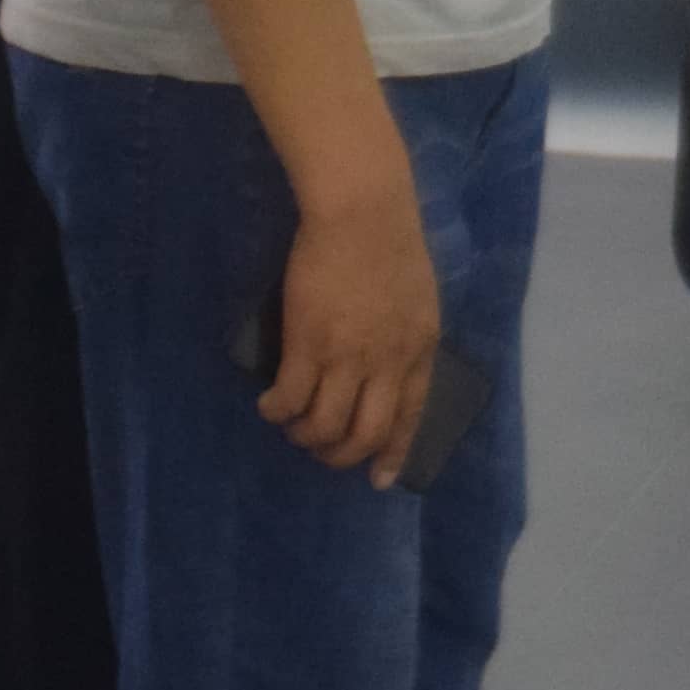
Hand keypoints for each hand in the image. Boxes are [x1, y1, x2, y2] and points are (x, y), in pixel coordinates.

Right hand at [265, 173, 447, 483]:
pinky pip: (291, 398)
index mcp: (419, 350)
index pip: (410, 417)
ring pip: (325, 425)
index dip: (391, 452)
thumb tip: (387, 362)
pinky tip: (269, 406)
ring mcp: (348, 356)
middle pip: (365, 433)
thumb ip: (405, 334)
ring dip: (305, 435)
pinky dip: (278, 411)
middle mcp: (387, 363)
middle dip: (341, 455)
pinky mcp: (308, 344)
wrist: (362, 210)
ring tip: (291, 426)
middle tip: (320, 450)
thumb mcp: (417, 297)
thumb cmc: (389, 241)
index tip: (377, 478)